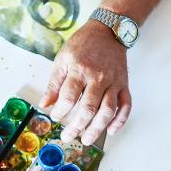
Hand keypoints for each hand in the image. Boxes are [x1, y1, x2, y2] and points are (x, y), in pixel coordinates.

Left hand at [40, 20, 131, 144]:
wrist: (108, 31)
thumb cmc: (83, 44)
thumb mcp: (63, 59)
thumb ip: (54, 83)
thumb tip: (45, 104)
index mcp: (80, 70)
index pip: (69, 97)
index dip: (60, 111)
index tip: (55, 117)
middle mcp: (98, 78)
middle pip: (89, 108)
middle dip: (77, 126)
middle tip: (68, 136)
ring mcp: (113, 82)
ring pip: (107, 111)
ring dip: (97, 128)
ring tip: (86, 139)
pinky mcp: (124, 84)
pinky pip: (125, 105)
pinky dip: (120, 120)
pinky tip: (110, 130)